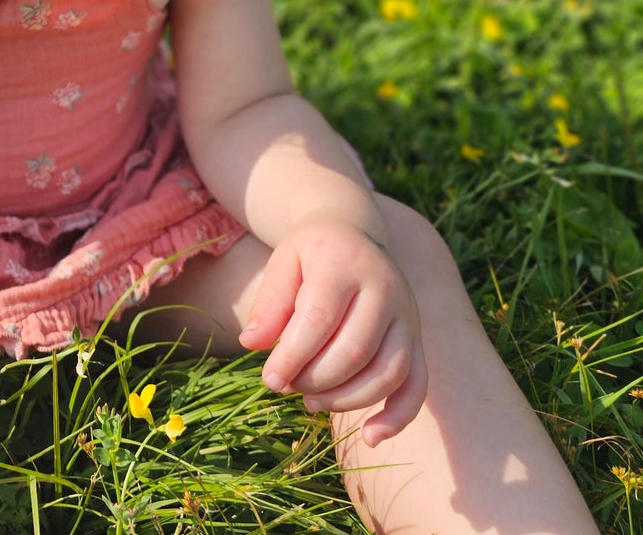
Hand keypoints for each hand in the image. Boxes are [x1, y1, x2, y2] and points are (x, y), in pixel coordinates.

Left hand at [237, 210, 426, 444]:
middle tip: (287, 387)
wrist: (354, 232)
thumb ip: (269, 303)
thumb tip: (251, 344)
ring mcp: (407, 315)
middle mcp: (385, 288)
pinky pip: (417, 385)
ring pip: (388, 371)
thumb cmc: (311, 253)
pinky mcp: (418, 339)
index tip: (270, 379)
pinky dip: (398, 416)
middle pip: (355, 350)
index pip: (320, 319)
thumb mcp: (283, 262)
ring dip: (348, 399)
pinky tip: (371, 437)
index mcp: (344, 264)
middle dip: (316, 379)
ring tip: (310, 402)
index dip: (293, 356)